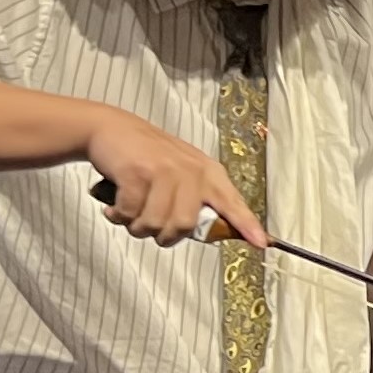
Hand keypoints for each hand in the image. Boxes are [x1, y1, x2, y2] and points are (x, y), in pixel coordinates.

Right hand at [88, 112, 264, 247]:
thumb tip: (209, 235)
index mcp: (208, 173)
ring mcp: (164, 171)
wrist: (111, 128)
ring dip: (137, 226)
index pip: (233, 203)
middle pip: (185, 226)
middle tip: (149, 224)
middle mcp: (191, 171)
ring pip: (156, 224)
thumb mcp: (182, 172)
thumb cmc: (147, 157)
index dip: (247, 225)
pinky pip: (130, 213)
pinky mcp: (137, 173)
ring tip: (130, 213)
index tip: (262, 243)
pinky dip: (118, 216)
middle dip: (164, 235)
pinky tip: (115, 206)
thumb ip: (197, 200)